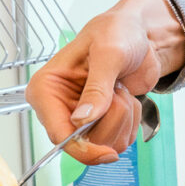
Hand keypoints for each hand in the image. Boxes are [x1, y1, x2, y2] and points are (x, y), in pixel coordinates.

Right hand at [24, 0, 184, 165]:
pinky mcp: (100, 122)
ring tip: (120, 89)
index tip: (107, 152)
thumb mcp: (108, 53)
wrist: (138, 35)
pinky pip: (120, 139)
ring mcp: (80, 118)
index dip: (83, 148)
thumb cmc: (116, 32)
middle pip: (84, 143)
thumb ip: (97, 87)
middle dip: (111, 120)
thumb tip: (83, 118)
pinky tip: (125, 96)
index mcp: (46, 89)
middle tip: (117, 91)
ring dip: (124, 117)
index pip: (58, 134)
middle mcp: (59, 107)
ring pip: (105, 143)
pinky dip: (132, 119)